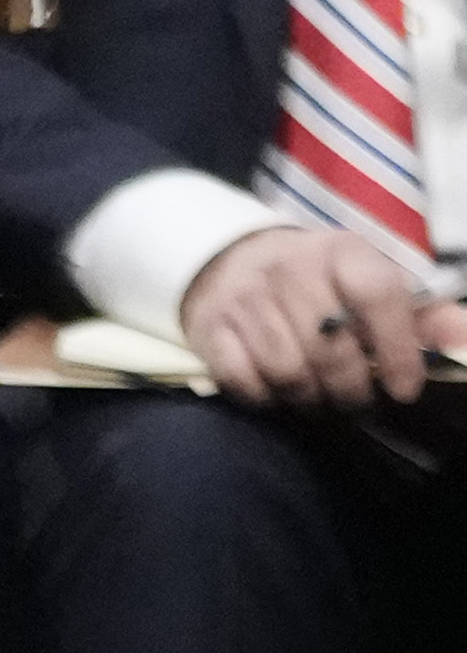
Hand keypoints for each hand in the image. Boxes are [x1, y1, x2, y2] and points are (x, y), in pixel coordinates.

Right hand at [180, 224, 454, 409]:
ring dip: (310, 397)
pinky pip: (242, 378)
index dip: (397, 349)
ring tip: (319, 397)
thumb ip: (425, 316)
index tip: (403, 388)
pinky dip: (265, 396)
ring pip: (287, 369)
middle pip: (330, 346)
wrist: (233, 261)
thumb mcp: (373, 284)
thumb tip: (464, 339)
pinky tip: (278, 390)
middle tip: (356, 399)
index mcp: (341, 252)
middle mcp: (289, 267)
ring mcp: (244, 296)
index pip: (376, 294)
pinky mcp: (211, 325)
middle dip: (351, 389)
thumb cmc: (322, 284)